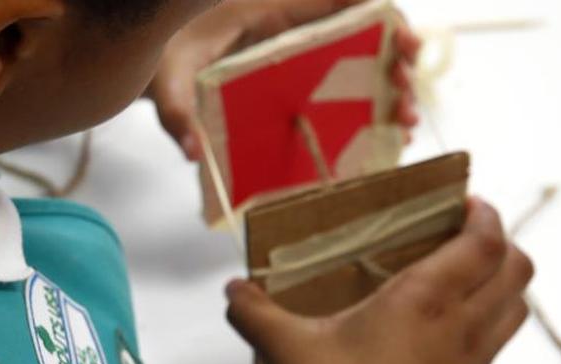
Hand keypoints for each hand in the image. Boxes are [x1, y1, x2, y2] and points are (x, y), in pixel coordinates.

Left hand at [149, 0, 422, 160]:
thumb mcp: (168, 80)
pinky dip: (369, 106)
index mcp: (272, 11)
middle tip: (408, 91)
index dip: (383, 15)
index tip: (405, 42)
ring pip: (362, 61)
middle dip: (398, 56)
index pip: (343, 0)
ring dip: (391, 87)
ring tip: (404, 123)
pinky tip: (384, 136)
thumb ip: (176, 112)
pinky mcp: (298, 80)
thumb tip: (193, 151)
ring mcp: (300, 55)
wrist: (152, 58)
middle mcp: (296, 28)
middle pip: (366, 31)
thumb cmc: (165, 58)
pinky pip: (344, 85)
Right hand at [224, 199, 532, 363]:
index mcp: (424, 302)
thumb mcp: (284, 351)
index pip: (483, 243)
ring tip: (463, 278)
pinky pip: (495, 346)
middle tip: (464, 235)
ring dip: (503, 284)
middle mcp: (460, 329)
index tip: (465, 202)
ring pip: (514, 310)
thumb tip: (232, 290)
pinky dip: (487, 323)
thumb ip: (254, 312)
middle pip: (517, 271)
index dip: (486, 215)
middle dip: (503, 243)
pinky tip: (442, 334)